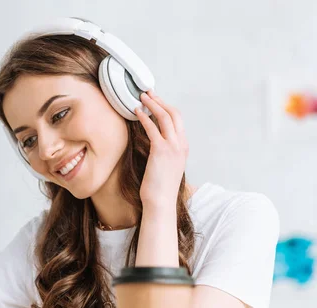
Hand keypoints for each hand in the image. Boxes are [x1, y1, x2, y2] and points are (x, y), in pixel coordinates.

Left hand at [135, 90, 187, 208]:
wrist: (161, 201)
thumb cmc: (160, 187)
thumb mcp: (166, 166)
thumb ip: (164, 153)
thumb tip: (154, 144)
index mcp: (183, 147)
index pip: (178, 120)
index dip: (166, 107)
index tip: (155, 101)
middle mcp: (181, 144)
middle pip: (174, 114)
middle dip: (160, 101)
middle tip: (148, 93)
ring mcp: (173, 147)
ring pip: (165, 117)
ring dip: (152, 104)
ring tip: (141, 97)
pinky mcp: (161, 150)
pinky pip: (152, 128)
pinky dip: (144, 118)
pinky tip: (136, 112)